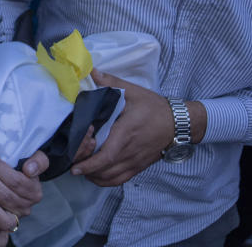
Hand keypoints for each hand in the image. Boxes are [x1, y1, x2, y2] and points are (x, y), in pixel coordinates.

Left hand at [0, 149, 47, 245]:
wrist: (19, 182)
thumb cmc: (23, 168)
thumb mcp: (36, 160)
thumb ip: (39, 161)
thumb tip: (29, 169)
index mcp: (33, 191)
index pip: (15, 180)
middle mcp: (25, 208)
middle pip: (4, 195)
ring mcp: (14, 220)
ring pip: (1, 217)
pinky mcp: (3, 231)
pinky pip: (0, 240)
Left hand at [71, 70, 173, 185]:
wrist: (179, 123)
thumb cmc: (154, 107)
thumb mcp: (133, 92)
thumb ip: (110, 83)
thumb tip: (91, 72)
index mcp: (125, 133)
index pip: (106, 156)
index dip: (88, 164)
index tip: (74, 165)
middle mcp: (129, 152)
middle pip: (104, 170)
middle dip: (86, 170)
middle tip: (72, 162)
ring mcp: (135, 161)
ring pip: (111, 178)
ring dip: (93, 176)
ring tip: (81, 168)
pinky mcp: (139, 166)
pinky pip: (120, 180)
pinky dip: (105, 180)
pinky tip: (96, 174)